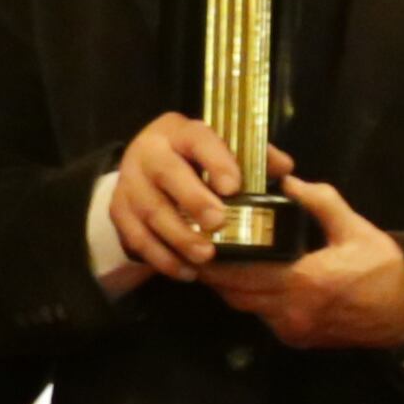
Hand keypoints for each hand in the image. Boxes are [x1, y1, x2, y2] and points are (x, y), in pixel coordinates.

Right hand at [105, 112, 249, 280]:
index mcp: (178, 132)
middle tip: (218, 223)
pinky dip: (162, 258)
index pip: (197, 139)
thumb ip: (252, 156)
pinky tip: (187, 271)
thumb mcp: (219, 148)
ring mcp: (129, 183)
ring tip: (205, 256)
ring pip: (151, 211)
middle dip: (193, 200)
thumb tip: (284, 168)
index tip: (234, 186)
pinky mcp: (118, 211)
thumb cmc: (193, 159)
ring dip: (179, 236)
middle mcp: (148, 152)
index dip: (215, 161)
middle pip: (167, 174)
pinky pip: (137, 238)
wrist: (143, 165)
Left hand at [205, 171, 403, 353]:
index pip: (242, 275)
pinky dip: (252, 300)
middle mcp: (292, 312)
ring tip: (220, 261)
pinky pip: (264, 318)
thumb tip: (289, 182)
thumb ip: (320, 202)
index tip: (200, 241)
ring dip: (232, 288)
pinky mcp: (299, 339)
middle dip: (216, 275)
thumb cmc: (386, 268)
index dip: (216, 262)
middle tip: (201, 247)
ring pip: (247, 308)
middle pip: (235, 295)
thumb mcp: (355, 228)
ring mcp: (294, 330)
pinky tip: (250, 279)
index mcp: (304, 282)